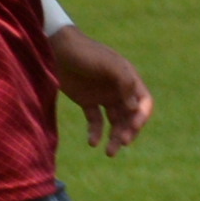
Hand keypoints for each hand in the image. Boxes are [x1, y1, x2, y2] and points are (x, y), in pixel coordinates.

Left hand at [50, 29, 154, 154]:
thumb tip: (134, 109)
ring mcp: (103, 96)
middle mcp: (118, 90)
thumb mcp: (109, 65)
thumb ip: (125, 84)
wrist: (56, 47)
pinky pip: (95, 121)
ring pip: (115, 122)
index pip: (143, 103)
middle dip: (128, 131)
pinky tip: (92, 142)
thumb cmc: (86, 52)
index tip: (133, 127)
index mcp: (128, 80)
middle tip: (122, 143)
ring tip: (109, 153)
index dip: (141, 116)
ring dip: (115, 137)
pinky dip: (95, 132)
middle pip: (130, 116)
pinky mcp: (87, 101)